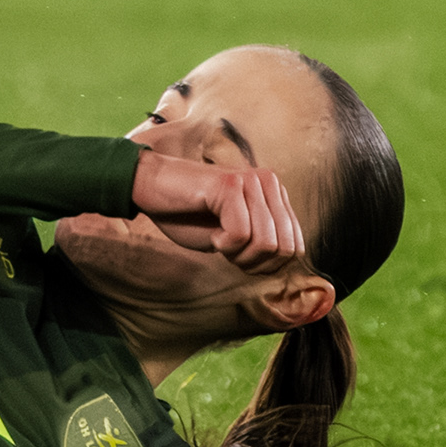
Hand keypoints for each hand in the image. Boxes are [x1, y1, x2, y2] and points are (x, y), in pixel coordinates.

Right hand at [127, 147, 303, 272]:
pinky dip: (224, 244)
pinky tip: (212, 232)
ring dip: (239, 254)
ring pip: (267, 243)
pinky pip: (241, 234)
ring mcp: (251, 181)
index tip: (240, 256)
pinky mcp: (230, 185)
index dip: (268, 265)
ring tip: (219, 239)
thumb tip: (287, 262)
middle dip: (256, 263)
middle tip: (229, 250)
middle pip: (285, 249)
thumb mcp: (234, 236)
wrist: (149, 188)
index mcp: (274, 194)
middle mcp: (269, 183)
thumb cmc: (187, 214)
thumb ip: (263, 242)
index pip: (296, 247)